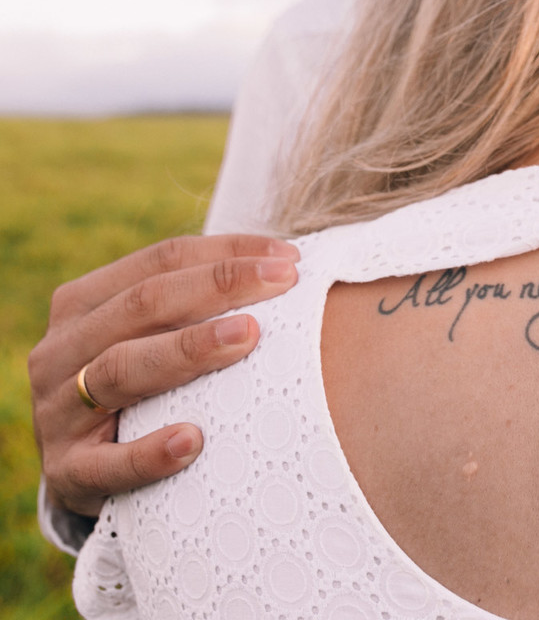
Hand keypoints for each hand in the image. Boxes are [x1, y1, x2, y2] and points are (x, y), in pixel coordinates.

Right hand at [29, 235, 299, 518]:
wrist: (77, 475)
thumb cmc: (137, 391)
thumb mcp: (149, 340)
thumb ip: (196, 308)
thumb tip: (290, 269)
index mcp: (82, 305)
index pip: (158, 261)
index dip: (225, 254)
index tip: (290, 258)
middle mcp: (60, 352)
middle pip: (141, 305)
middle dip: (217, 286)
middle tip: (281, 282)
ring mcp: (56, 413)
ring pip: (119, 370)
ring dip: (187, 350)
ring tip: (247, 336)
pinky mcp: (67, 474)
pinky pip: (105, 465)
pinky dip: (148, 452)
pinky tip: (194, 439)